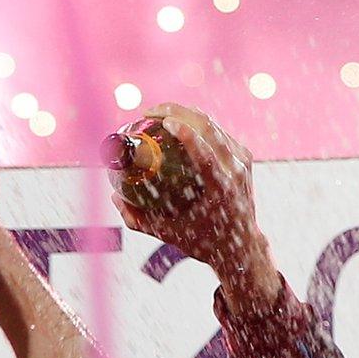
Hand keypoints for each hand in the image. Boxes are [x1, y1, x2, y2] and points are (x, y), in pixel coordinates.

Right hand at [112, 103, 272, 298]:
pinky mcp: (243, 156)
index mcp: (220, 188)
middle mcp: (234, 170)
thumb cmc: (202, 241)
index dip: (187, 134)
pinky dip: (196, 123)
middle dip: (178, 112)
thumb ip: (139, 219)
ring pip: (213, 125)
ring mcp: (241, 160)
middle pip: (208, 128)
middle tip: (149, 113)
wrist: (240, 244)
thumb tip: (115, 197)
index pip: (206, 155)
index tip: (165, 122)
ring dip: (185, 113)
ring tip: (159, 114)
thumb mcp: (168, 235)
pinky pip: (218, 131)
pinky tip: (177, 121)